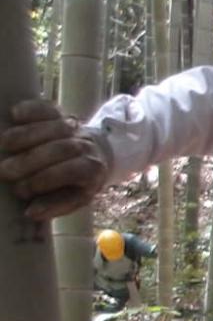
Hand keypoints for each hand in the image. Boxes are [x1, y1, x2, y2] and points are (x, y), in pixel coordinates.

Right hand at [0, 100, 111, 220]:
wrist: (95, 153)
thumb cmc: (78, 181)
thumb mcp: (74, 198)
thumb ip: (55, 205)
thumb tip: (31, 212)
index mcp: (93, 169)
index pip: (71, 172)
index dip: (44, 180)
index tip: (20, 190)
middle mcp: (87, 146)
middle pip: (60, 148)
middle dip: (30, 160)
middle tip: (5, 171)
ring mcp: (74, 127)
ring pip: (55, 126)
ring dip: (27, 135)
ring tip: (4, 145)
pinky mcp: (61, 113)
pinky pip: (48, 107)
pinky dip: (32, 108)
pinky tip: (14, 114)